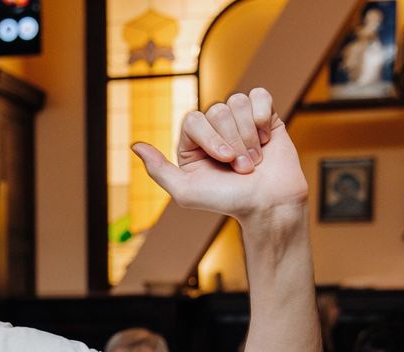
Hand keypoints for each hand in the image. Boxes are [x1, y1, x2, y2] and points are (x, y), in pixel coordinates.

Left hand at [132, 88, 307, 221]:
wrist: (269, 203)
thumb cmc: (227, 200)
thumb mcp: (185, 191)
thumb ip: (158, 170)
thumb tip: (135, 145)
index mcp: (192, 144)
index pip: (194, 120)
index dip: (211, 138)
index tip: (224, 161)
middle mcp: (213, 130)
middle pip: (217, 110)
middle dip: (233, 141)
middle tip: (242, 167)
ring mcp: (238, 121)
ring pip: (237, 102)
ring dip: (249, 135)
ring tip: (254, 159)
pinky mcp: (264, 117)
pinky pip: (259, 95)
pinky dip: (263, 116)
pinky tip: (266, 138)